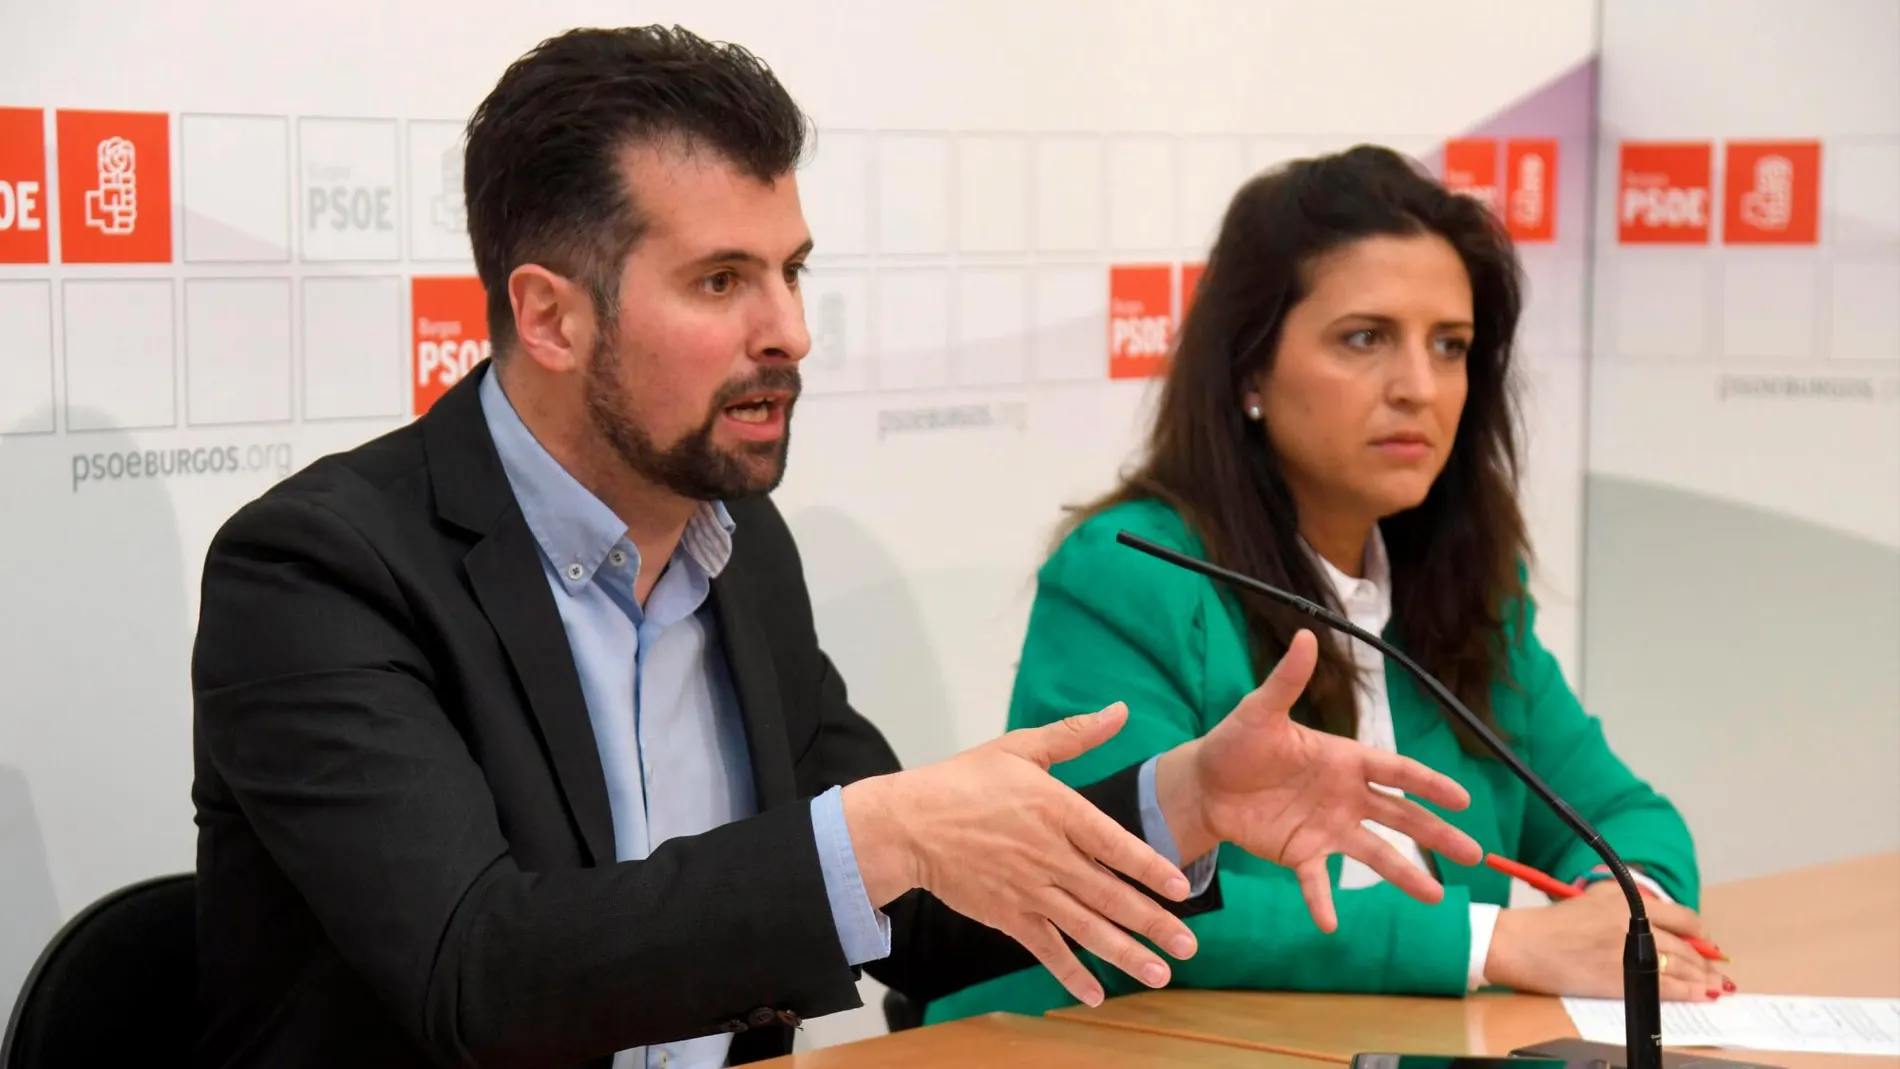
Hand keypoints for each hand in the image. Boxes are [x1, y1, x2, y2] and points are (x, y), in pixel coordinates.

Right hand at [841, 704, 1198, 1006]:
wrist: (908, 824)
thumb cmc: (963, 781)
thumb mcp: (1019, 748)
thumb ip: (1074, 735)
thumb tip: (1119, 712)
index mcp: (1056, 810)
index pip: (1114, 844)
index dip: (1150, 868)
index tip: (1182, 888)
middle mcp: (1048, 855)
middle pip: (1109, 894)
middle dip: (1153, 923)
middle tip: (1188, 946)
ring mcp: (1028, 889)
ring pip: (1085, 927)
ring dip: (1125, 953)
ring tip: (1159, 973)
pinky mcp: (1007, 914)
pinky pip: (1045, 948)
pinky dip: (1070, 973)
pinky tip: (1096, 994)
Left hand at [1153, 629, 1483, 931]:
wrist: (1205, 783)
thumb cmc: (1236, 742)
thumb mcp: (1259, 711)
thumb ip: (1287, 681)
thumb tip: (1306, 636)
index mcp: (1344, 760)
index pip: (1397, 771)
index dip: (1429, 785)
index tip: (1463, 799)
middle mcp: (1345, 796)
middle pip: (1400, 817)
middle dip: (1436, 835)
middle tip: (1474, 854)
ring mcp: (1327, 828)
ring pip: (1374, 853)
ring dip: (1403, 875)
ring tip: (1434, 898)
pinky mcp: (1300, 853)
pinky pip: (1316, 881)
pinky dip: (1322, 900)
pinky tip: (1330, 923)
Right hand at [1485, 880, 1732, 1000]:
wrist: (1523, 944)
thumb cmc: (1552, 925)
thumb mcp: (1592, 901)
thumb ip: (1625, 905)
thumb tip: (1657, 921)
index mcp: (1627, 903)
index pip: (1681, 917)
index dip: (1699, 934)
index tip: (1705, 943)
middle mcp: (1633, 924)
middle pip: (1685, 946)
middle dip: (1705, 961)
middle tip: (1714, 970)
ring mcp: (1629, 953)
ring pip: (1680, 967)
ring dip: (1702, 978)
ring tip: (1713, 985)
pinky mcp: (1621, 979)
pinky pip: (1666, 987)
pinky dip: (1687, 992)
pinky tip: (1698, 995)